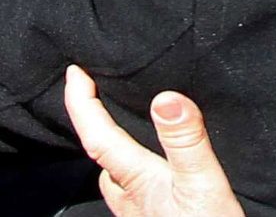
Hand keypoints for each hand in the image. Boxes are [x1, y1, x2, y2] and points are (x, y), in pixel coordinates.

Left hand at [63, 65, 242, 216]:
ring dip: (114, 150)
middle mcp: (130, 197)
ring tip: (120, 127)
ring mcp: (140, 213)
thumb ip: (185, 142)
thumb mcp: (202, 185)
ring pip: (116, 177)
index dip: (80, 102)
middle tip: (91, 92)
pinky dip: (132, 171)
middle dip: (94, 124)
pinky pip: (132, 190)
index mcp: (136, 180)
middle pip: (102, 157)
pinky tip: (150, 170)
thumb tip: (165, 98)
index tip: (74, 72)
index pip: (96, 135)